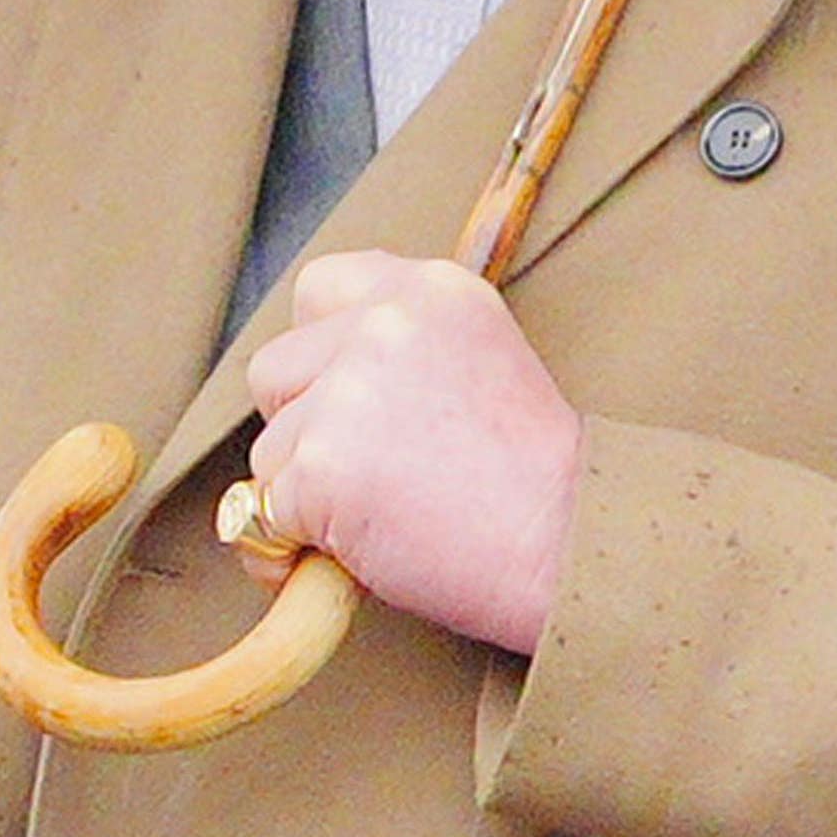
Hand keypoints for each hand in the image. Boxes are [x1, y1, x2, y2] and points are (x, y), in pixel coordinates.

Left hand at [244, 251, 582, 656]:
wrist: (568, 544)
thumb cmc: (534, 479)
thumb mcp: (481, 360)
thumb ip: (403, 347)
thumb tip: (314, 384)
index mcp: (430, 289)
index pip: (318, 288)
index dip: (319, 353)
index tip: (352, 397)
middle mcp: (385, 323)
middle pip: (276, 369)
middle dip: (302, 425)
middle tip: (370, 468)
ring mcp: (349, 390)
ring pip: (270, 449)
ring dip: (306, 491)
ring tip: (389, 512)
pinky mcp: (324, 464)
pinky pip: (269, 512)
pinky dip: (301, 543)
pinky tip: (365, 548)